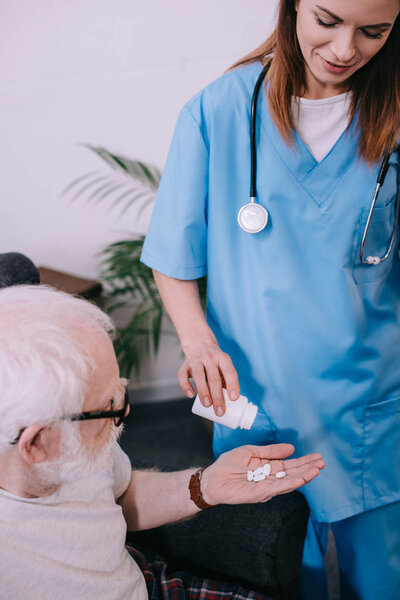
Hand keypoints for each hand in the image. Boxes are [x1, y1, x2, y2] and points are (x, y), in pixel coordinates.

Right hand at [178, 338, 238, 415]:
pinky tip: (191, 395)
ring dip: (203, 392)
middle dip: (217, 396)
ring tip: (207, 405)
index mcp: (223, 359)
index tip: (234, 399)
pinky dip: (186, 386)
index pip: (229, 371)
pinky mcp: (185, 365)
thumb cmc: (215, 362)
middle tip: (220, 411)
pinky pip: (183, 376)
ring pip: (198, 376)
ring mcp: (196, 360)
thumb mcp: (224, 365)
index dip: (232, 385)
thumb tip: (230, 402)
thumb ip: (226, 380)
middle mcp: (210, 358)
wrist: (199, 343)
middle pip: (214, 377)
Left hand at [200, 444, 324, 504]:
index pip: (290, 465)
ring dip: (303, 476)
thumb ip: (271, 451)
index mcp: (268, 468)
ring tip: (316, 470)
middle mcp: (270, 479)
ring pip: (288, 482)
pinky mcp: (260, 494)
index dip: (304, 461)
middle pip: (293, 474)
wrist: (212, 478)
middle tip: (322, 463)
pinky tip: (301, 478)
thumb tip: (291, 448)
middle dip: (308, 468)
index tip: (318, 457)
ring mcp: (266, 487)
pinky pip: (277, 488)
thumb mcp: (251, 452)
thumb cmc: (228, 464)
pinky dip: (290, 483)